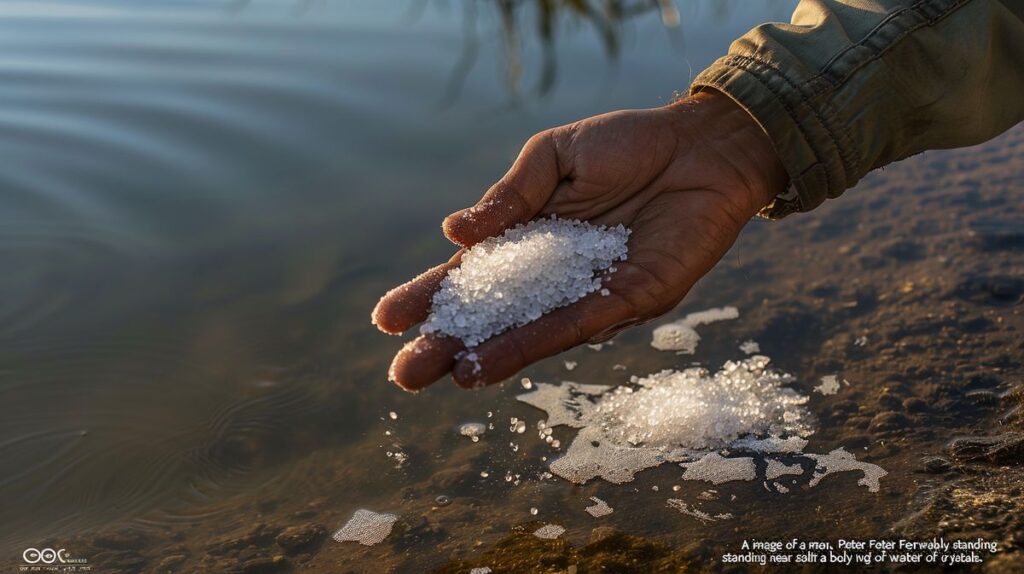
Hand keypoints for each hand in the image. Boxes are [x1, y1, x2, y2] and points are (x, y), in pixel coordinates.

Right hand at [373, 91, 787, 390]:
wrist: (702, 145)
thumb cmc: (628, 143)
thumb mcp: (553, 156)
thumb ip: (509, 196)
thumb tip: (452, 233)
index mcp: (529, 236)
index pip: (473, 273)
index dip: (431, 295)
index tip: (387, 320)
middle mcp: (554, 273)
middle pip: (495, 314)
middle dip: (449, 341)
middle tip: (403, 374)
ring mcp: (589, 290)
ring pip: (530, 330)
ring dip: (486, 354)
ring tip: (443, 374)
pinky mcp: (630, 299)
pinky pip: (577, 323)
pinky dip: (535, 342)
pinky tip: (494, 360)